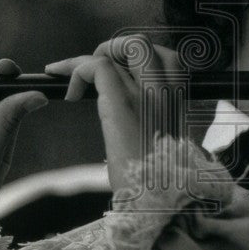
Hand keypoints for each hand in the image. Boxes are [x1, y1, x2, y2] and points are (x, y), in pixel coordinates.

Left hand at [45, 36, 183, 192]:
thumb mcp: (171, 150)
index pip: (167, 58)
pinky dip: (78, 70)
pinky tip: (70, 95)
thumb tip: (149, 126)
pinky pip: (99, 67)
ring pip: (124, 46)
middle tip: (93, 71)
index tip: (118, 73)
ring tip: (73, 78)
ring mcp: (147, 95)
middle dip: (114, 49)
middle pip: (143, 44)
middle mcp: (166, 93)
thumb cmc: (165, 186)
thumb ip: (162, 128)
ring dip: (93, 56)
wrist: (164, 205)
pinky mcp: (121, 106)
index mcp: (178, 103)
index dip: (139, 58)